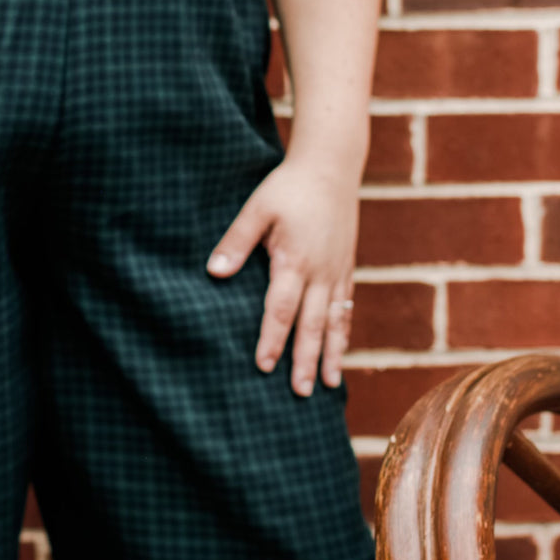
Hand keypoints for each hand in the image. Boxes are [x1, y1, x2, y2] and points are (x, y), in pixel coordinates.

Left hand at [206, 156, 359, 395]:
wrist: (331, 166)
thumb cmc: (288, 187)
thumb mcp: (256, 209)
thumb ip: (236, 242)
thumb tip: (213, 273)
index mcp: (294, 260)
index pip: (281, 309)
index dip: (272, 339)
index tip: (264, 366)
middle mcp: (320, 272)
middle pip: (312, 325)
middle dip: (306, 360)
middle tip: (301, 392)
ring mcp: (336, 271)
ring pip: (334, 322)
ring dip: (332, 354)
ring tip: (330, 385)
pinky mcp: (345, 267)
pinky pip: (346, 307)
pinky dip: (343, 332)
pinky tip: (341, 350)